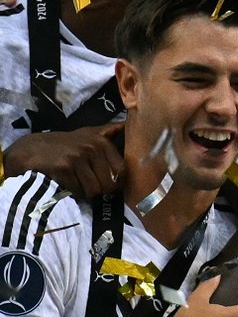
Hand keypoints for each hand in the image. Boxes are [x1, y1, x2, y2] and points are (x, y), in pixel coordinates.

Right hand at [5, 123, 124, 196]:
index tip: (107, 182)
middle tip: (89, 186)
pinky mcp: (63, 167)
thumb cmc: (65, 143)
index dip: (116, 181)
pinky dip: (73, 192)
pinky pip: (77, 190)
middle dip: (99, 190)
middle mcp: (91, 148)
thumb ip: (109, 130)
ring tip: (78, 184)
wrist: (31, 148)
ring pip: (93, 190)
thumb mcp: (88, 133)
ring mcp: (77, 157)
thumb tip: (128, 124)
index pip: (122, 171)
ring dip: (86, 192)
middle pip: (108, 184)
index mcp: (102, 142)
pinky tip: (66, 183)